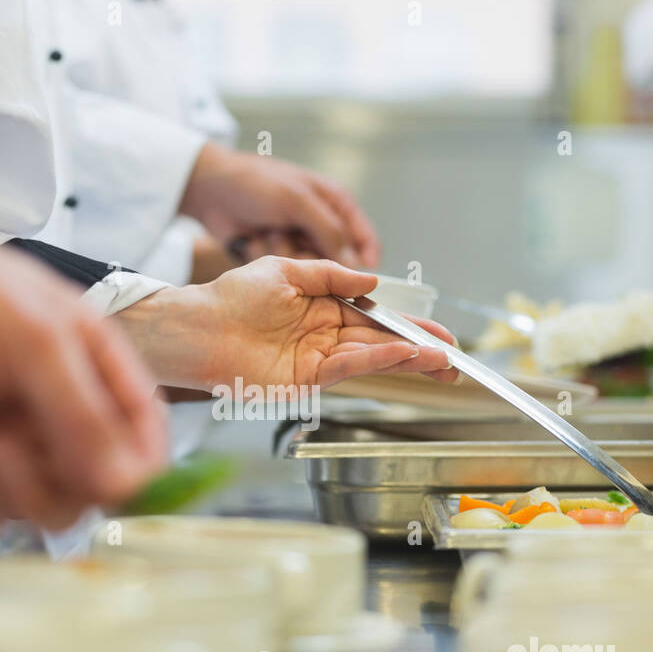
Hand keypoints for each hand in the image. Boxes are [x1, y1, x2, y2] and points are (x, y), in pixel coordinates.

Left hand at [0, 217, 167, 530]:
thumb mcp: (36, 341)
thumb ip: (85, 415)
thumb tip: (126, 486)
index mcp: (99, 371)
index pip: (147, 442)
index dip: (141, 471)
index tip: (114, 482)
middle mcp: (65, 415)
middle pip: (102, 490)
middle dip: (66, 479)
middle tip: (25, 444)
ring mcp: (19, 446)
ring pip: (50, 512)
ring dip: (17, 487)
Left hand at [112, 256, 458, 391]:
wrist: (198, 326)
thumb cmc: (230, 297)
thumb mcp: (286, 269)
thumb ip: (331, 275)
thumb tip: (372, 281)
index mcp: (321, 310)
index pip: (374, 319)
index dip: (406, 324)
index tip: (436, 330)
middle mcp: (323, 338)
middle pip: (380, 344)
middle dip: (418, 349)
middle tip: (454, 356)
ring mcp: (315, 361)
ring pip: (370, 358)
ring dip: (407, 360)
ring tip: (441, 361)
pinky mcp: (303, 381)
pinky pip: (347, 368)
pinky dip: (376, 362)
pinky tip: (401, 356)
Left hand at [179, 142, 380, 268]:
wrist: (211, 190)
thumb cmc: (256, 182)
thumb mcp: (298, 201)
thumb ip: (330, 231)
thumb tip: (355, 265)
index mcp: (335, 204)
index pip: (365, 239)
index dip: (367, 262)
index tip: (360, 284)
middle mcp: (320, 225)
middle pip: (335, 260)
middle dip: (310, 253)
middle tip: (290, 237)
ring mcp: (298, 241)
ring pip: (307, 268)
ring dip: (285, 251)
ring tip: (268, 230)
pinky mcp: (277, 255)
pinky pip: (283, 270)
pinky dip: (268, 254)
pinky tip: (254, 236)